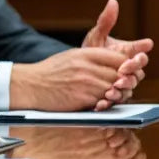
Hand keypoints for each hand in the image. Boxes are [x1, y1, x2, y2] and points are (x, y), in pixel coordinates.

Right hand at [10, 46, 130, 111]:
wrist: (31, 85)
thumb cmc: (50, 72)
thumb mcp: (72, 56)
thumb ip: (92, 58)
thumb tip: (112, 63)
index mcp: (86, 54)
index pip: (118, 57)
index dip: (127, 66)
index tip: (127, 73)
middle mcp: (87, 66)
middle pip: (119, 74)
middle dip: (124, 82)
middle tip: (124, 88)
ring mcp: (85, 82)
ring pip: (114, 89)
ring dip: (116, 95)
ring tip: (113, 97)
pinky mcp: (82, 98)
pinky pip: (103, 102)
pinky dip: (106, 104)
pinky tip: (103, 104)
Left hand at [80, 0, 154, 108]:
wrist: (75, 71)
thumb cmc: (90, 51)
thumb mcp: (96, 36)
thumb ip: (106, 21)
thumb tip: (113, 1)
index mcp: (128, 57)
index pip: (141, 58)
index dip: (138, 59)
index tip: (131, 59)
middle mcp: (128, 72)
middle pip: (137, 76)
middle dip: (130, 76)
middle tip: (120, 76)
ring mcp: (121, 86)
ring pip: (128, 91)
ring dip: (121, 92)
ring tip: (110, 91)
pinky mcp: (112, 98)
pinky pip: (114, 104)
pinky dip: (107, 104)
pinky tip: (100, 104)